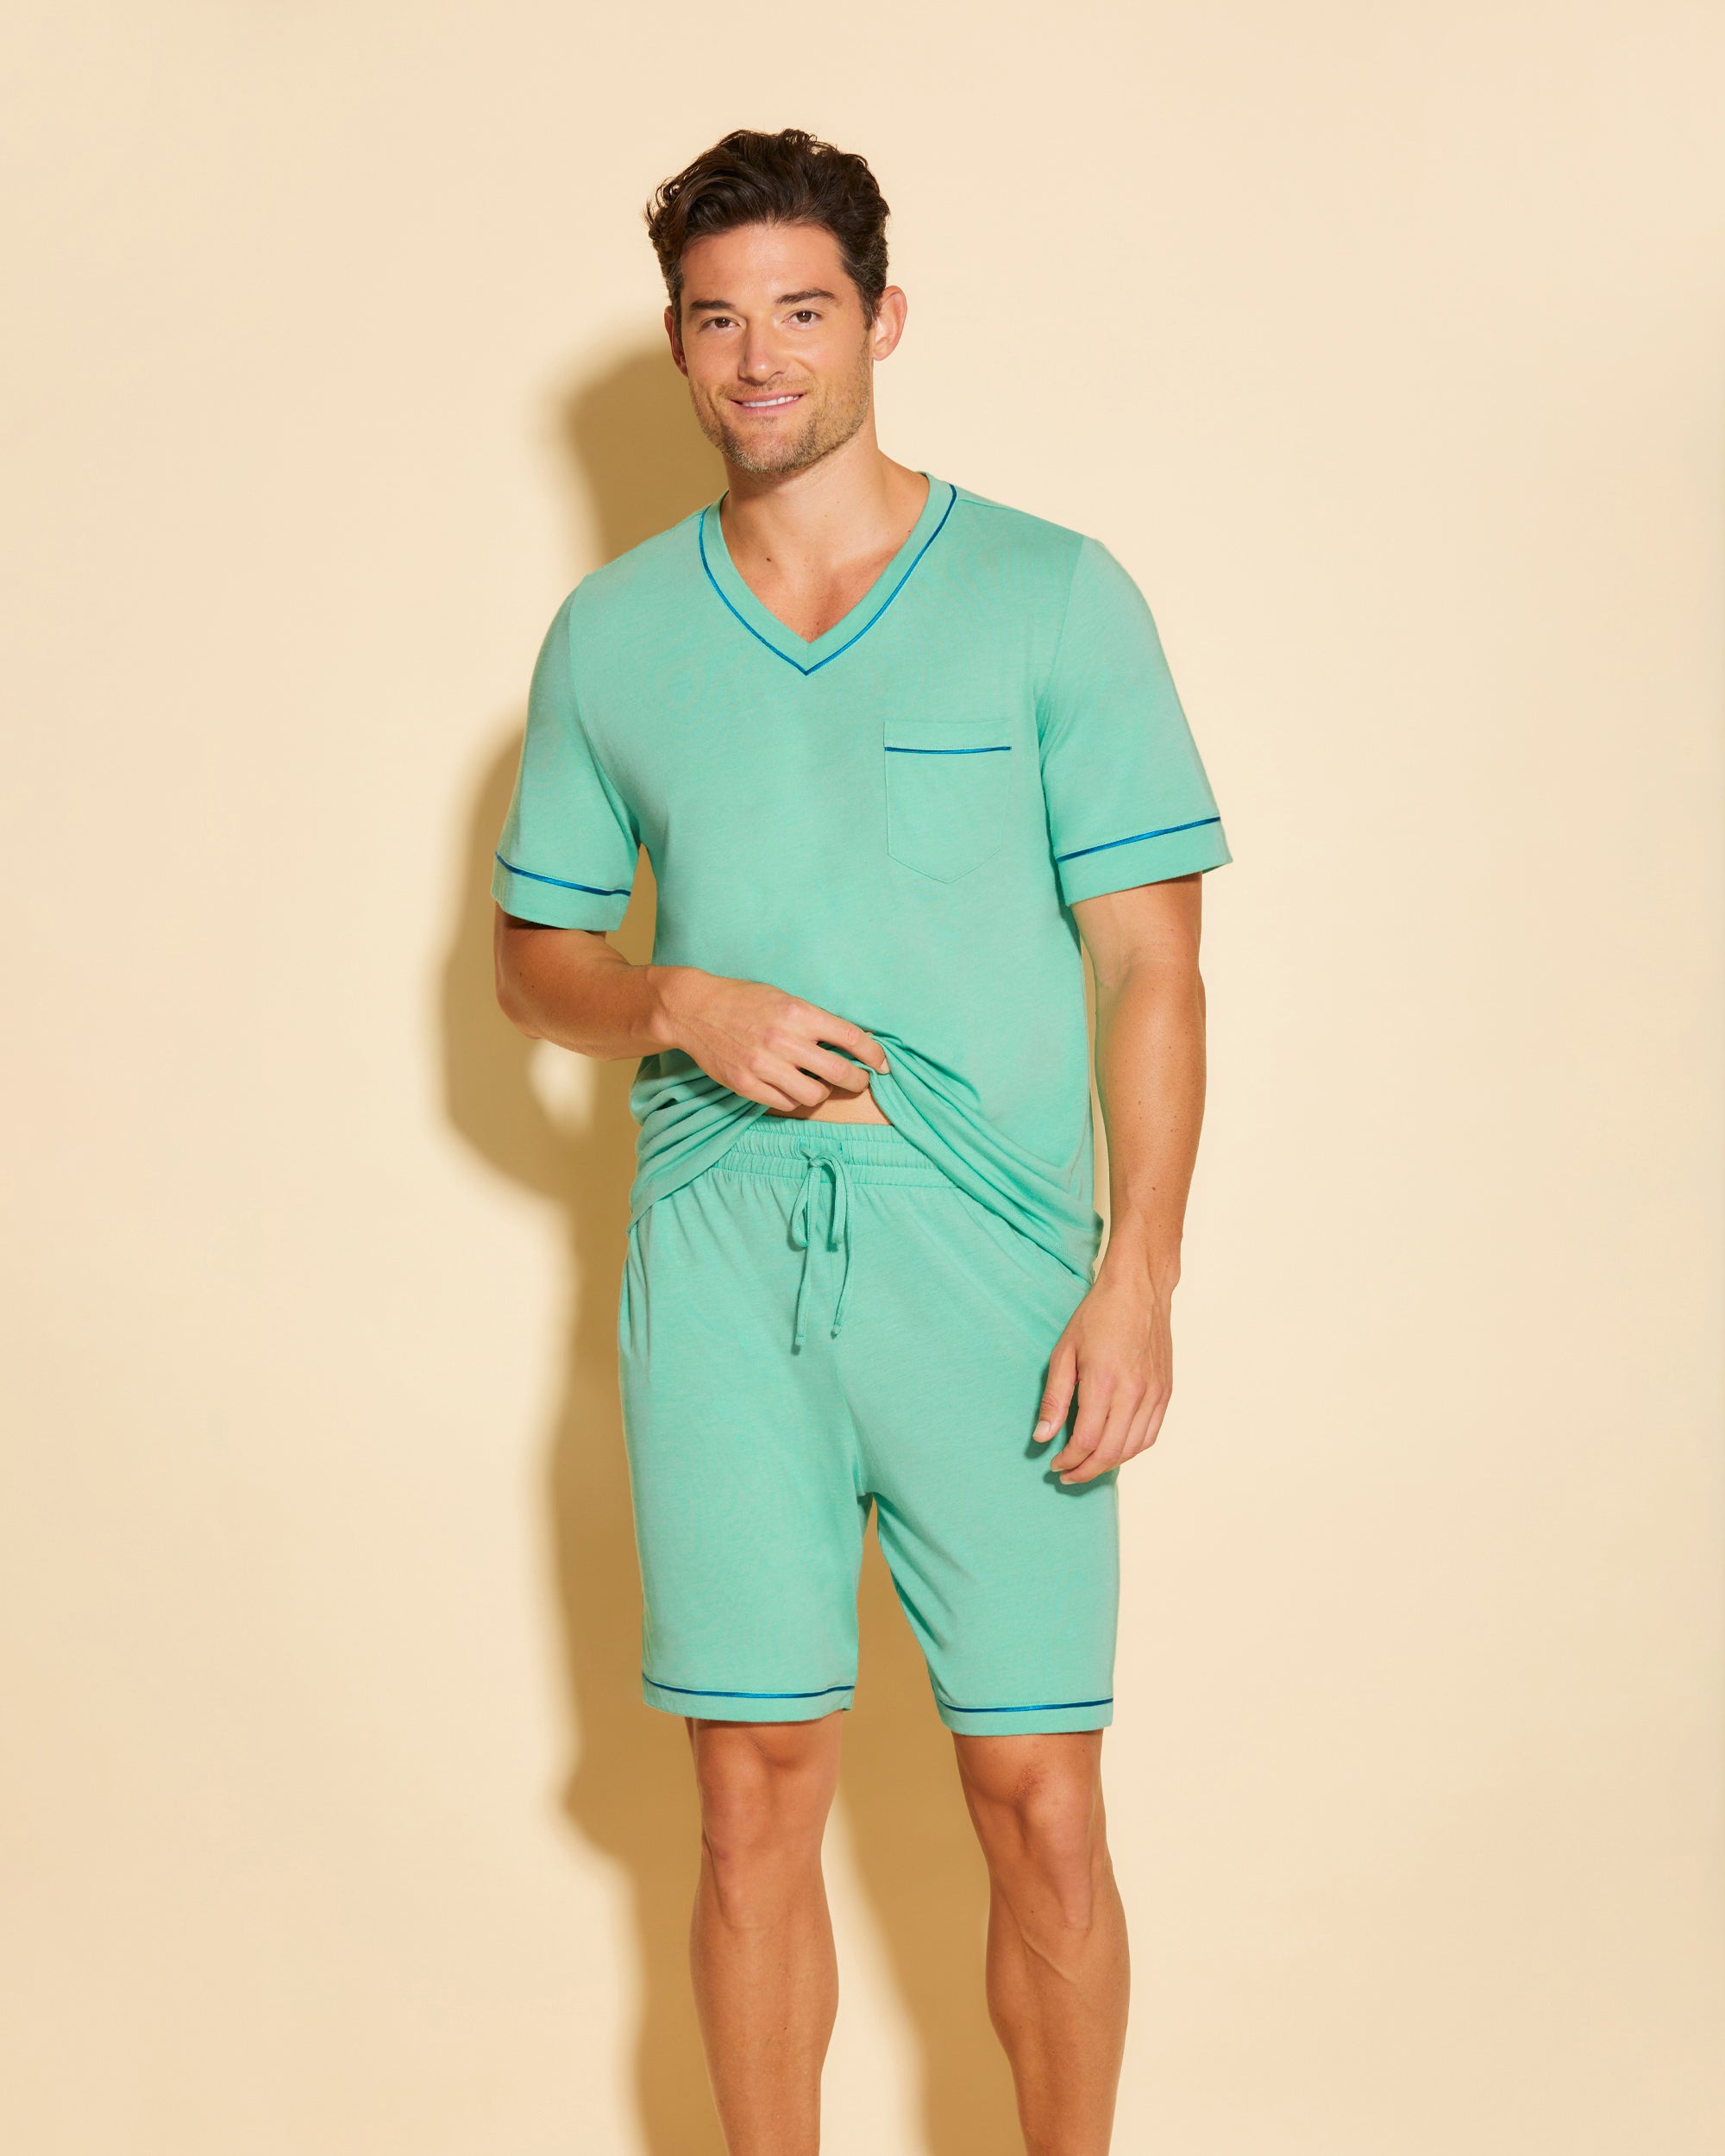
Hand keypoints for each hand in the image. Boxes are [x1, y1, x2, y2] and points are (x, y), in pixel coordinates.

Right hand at [660, 970, 889, 1114]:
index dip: (875, 1055)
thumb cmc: (743, 1000)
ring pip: (814, 1096)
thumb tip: (850, 1043)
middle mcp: (784, 1040)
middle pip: (840, 1073)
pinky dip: (793, 1098)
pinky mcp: (746, 1085)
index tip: (882, 1064)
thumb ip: (815, 1020)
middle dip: (857, 1081)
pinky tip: (790, 1087)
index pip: (852, 1039)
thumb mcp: (784, 998)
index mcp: (799, 1013)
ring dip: (822, 1094)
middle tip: (858, 1081)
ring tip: (818, 1085)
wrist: (695, 1009)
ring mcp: (764, 1065)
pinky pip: (785, 1103)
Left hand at [1032, 1266, 1173, 1483]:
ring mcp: (1154, 1394)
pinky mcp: (1165, 1392)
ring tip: (1088, 1466)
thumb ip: (1055, 1399)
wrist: (1139, 1291)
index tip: (1055, 1464)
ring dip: (1108, 1464)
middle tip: (1067, 1475)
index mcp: (1104, 1382)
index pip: (1087, 1441)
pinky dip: (1131, 1450)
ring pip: (1133, 1448)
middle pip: (1111, 1452)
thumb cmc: (1098, 1316)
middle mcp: (1134, 1392)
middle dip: (1086, 1470)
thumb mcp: (1064, 1352)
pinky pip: (1151, 1434)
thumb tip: (1043, 1437)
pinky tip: (1114, 1449)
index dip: (1069, 1460)